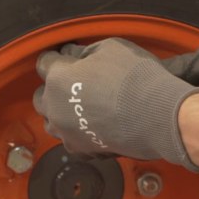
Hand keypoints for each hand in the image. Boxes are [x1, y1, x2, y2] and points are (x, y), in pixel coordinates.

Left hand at [33, 38, 198, 169]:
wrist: (157, 116)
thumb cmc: (135, 77)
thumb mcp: (110, 48)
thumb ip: (84, 51)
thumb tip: (72, 55)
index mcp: (58, 78)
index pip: (44, 63)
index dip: (55, 57)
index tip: (64, 57)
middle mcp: (55, 107)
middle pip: (41, 97)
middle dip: (52, 88)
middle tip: (72, 82)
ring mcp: (66, 132)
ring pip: (51, 122)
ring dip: (60, 113)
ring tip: (79, 107)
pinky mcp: (82, 150)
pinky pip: (71, 141)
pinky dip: (78, 134)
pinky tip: (93, 126)